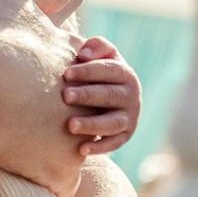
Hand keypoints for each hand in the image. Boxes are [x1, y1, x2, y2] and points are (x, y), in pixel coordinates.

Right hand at [0, 0, 87, 196]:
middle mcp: (77, 97)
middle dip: (66, 117)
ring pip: (78, 149)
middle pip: (82, 111)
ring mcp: (71, 135)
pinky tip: (36, 181)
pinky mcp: (60, 168)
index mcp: (67, 61)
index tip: (33, 84)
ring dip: (61, 152)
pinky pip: (65, 185)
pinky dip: (53, 185)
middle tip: (36, 122)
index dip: (56, 78)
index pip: (75, 72)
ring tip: (37, 154)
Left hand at [62, 37, 140, 157]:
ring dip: (92, 124)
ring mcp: (130, 118)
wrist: (115, 97)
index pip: (108, 70)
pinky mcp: (125, 136)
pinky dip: (100, 148)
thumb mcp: (104, 55)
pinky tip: (81, 150)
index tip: (66, 73)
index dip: (88, 71)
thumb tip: (83, 54)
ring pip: (112, 123)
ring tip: (70, 125)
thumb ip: (97, 46)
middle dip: (87, 95)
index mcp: (125, 74)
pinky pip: (114, 144)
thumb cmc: (101, 72)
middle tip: (65, 96)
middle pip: (109, 95)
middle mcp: (132, 96)